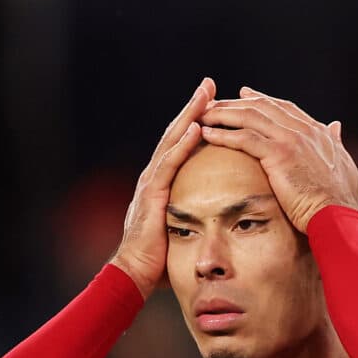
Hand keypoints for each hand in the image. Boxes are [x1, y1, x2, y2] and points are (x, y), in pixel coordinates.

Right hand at [110, 77, 216, 297]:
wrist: (136, 274)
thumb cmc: (161, 257)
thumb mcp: (183, 228)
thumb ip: (196, 214)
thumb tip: (221, 215)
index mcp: (165, 181)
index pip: (182, 144)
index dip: (197, 121)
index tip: (215, 102)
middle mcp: (155, 175)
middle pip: (176, 133)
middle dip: (194, 107)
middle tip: (210, 84)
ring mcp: (151, 181)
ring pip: (172, 141)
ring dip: (189, 116)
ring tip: (205, 95)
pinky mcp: (151, 194)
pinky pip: (169, 164)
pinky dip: (182, 145)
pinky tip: (196, 128)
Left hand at [199, 88, 357, 231]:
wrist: (337, 214)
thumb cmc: (341, 199)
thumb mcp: (343, 164)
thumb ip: (336, 142)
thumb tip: (335, 126)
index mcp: (316, 131)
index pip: (283, 107)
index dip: (261, 99)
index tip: (244, 95)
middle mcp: (303, 130)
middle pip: (262, 106)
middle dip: (235, 103)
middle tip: (214, 103)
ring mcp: (290, 139)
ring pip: (250, 117)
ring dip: (224, 114)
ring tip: (204, 115)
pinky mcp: (279, 154)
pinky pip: (244, 138)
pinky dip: (224, 134)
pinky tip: (208, 134)